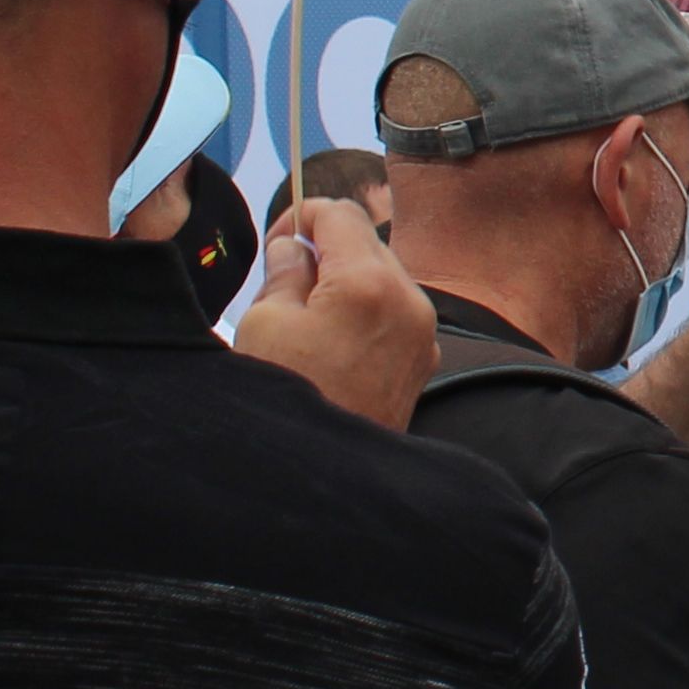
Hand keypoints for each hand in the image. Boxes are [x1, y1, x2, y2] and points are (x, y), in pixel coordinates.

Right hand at [234, 198, 437, 429]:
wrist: (323, 474)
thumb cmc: (290, 398)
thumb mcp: (265, 324)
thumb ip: (284, 273)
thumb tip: (295, 248)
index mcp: (368, 283)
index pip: (341, 214)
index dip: (303, 217)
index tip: (279, 241)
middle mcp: (409, 301)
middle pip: (367, 243)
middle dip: (326, 250)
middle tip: (285, 280)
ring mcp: (423, 333)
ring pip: (383, 278)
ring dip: (346, 281)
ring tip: (306, 319)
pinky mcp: (423, 361)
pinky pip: (395, 313)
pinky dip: (366, 311)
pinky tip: (332, 342)